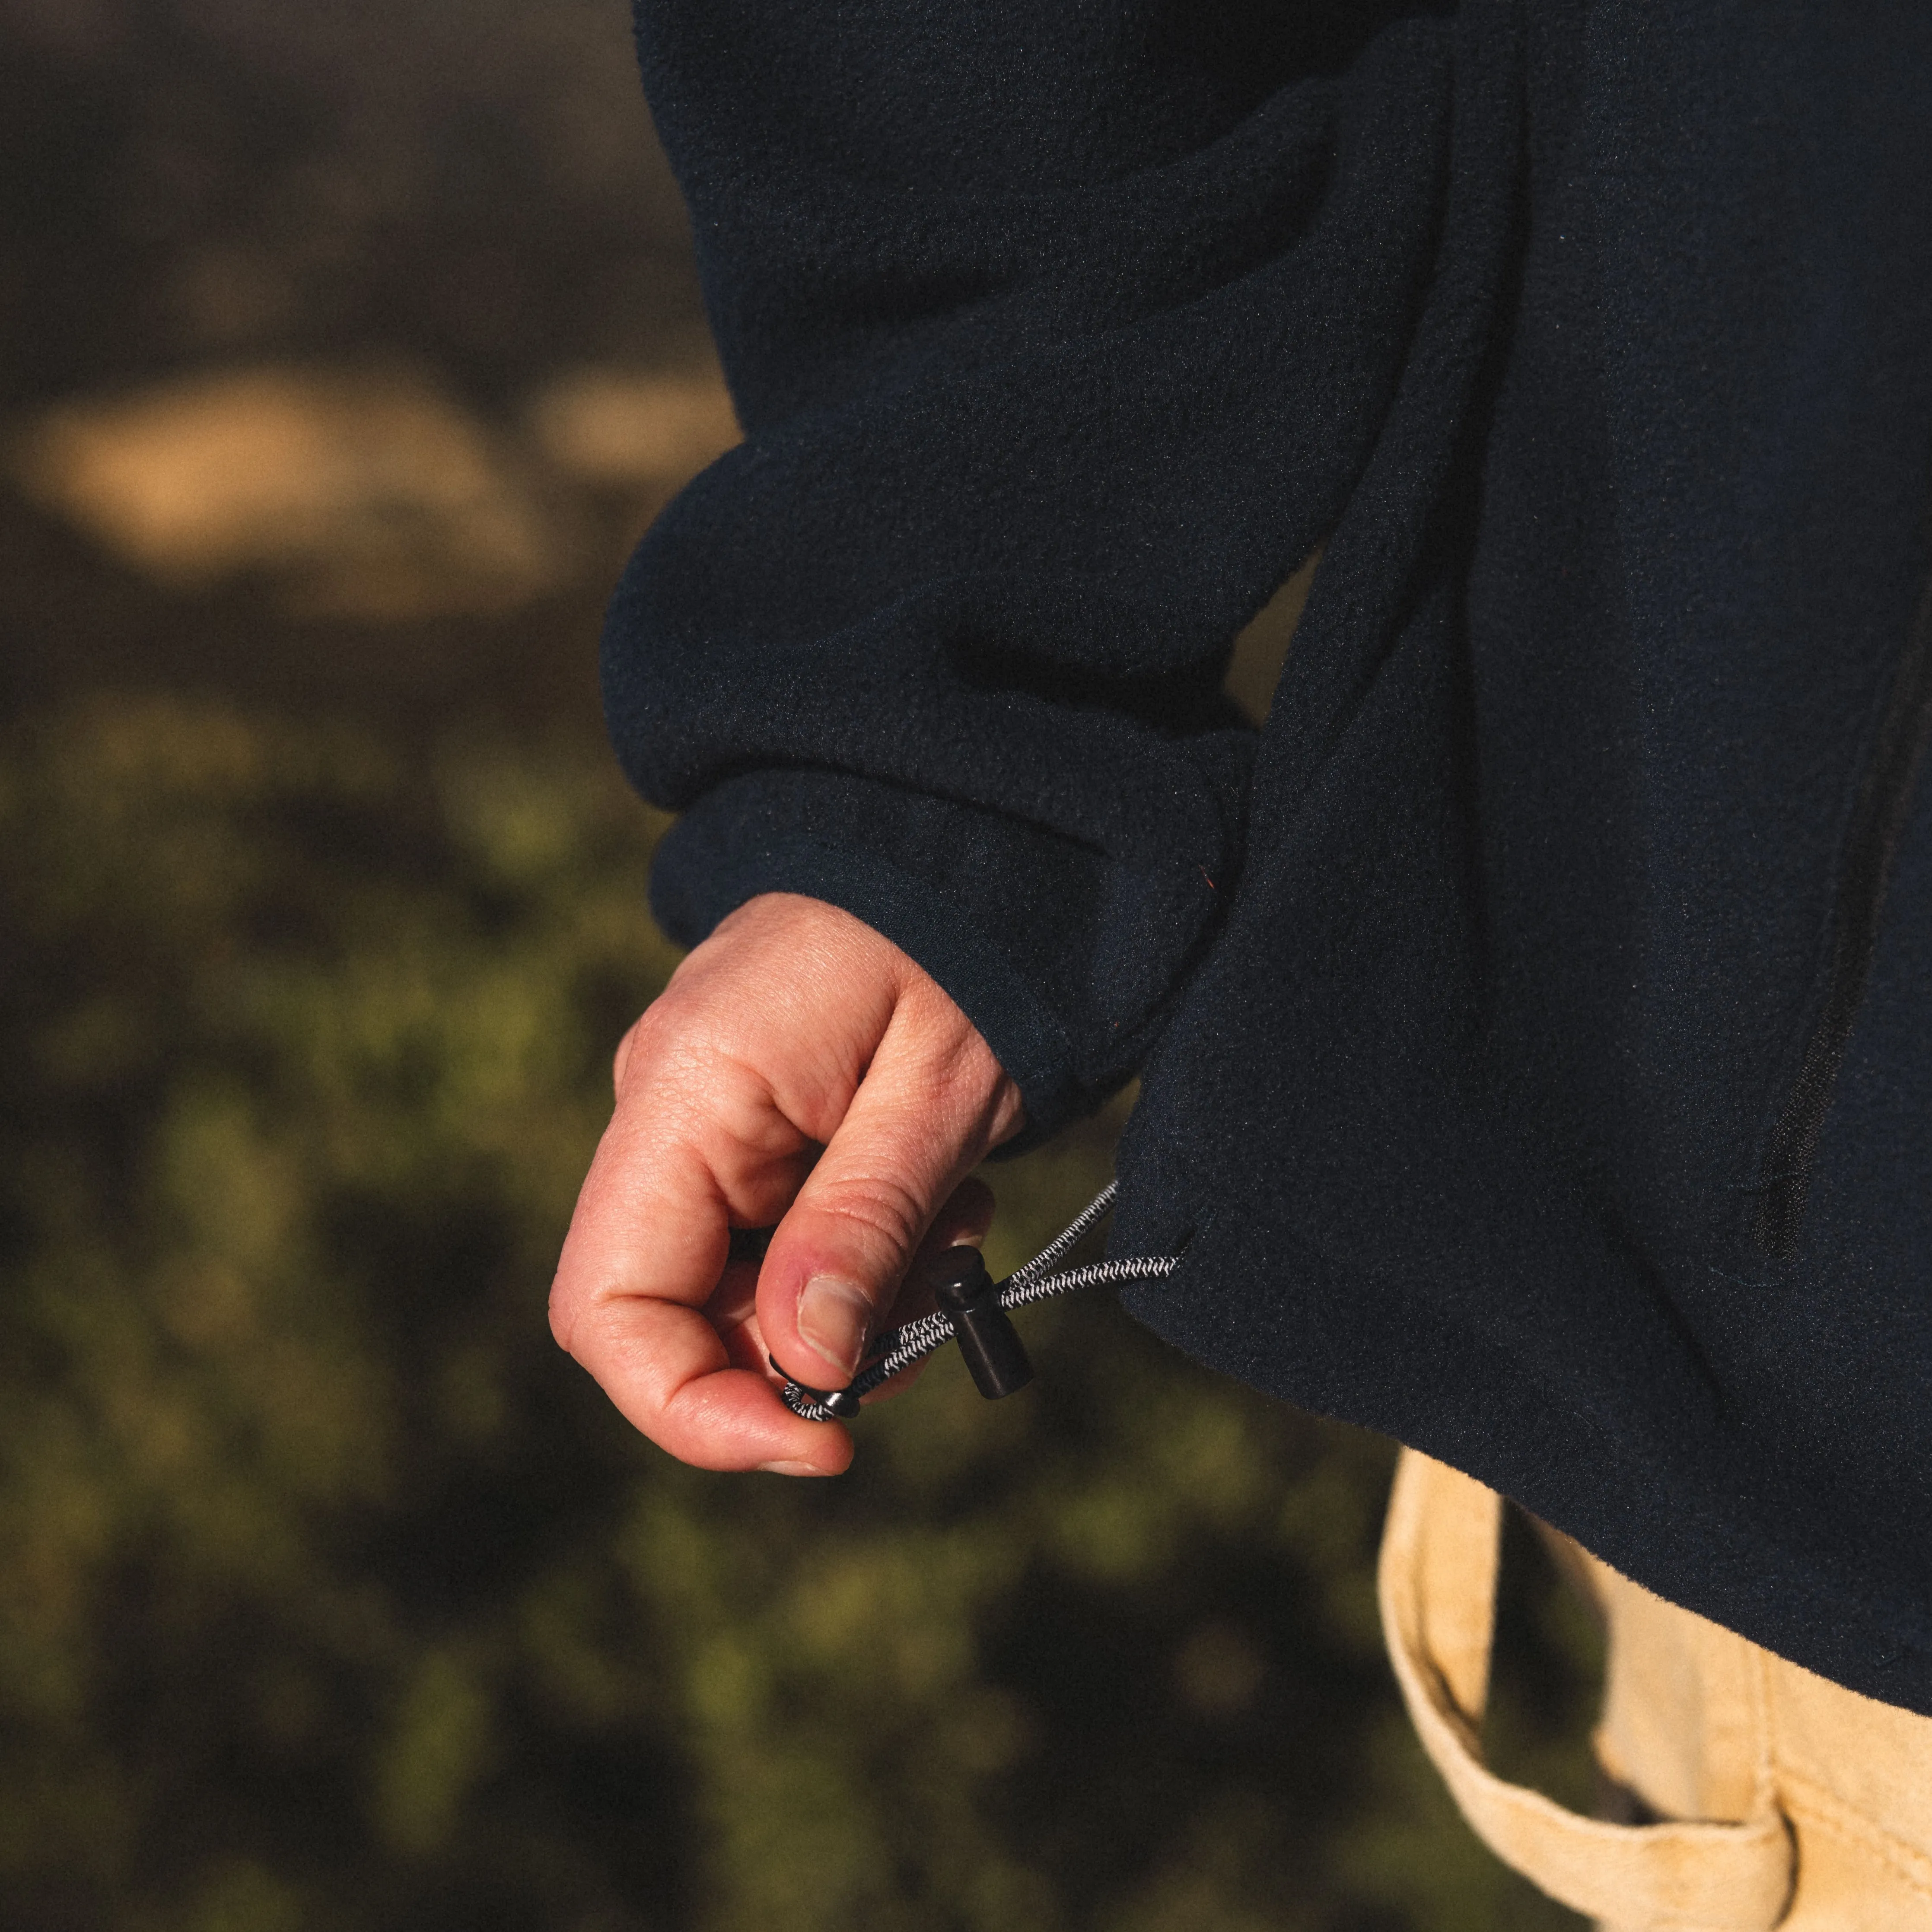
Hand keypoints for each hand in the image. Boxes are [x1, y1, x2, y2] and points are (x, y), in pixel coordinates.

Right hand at [549, 892, 1025, 1473]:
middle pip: (678, 1314)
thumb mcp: (934, 1091)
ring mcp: (707, 1120)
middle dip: (804, 1360)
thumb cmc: (960, 940)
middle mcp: (669, 1113)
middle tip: (932, 1323)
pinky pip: (781, 1240)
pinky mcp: (755, 1125)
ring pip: (741, 1290)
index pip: (609, 1308)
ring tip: (956, 1233)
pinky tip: (939, 1206)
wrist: (969, 839)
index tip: (825, 1445)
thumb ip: (860, 1227)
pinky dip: (862, 1260)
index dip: (694, 1411)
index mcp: (684, 1094)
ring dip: (852, 1308)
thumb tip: (806, 1374)